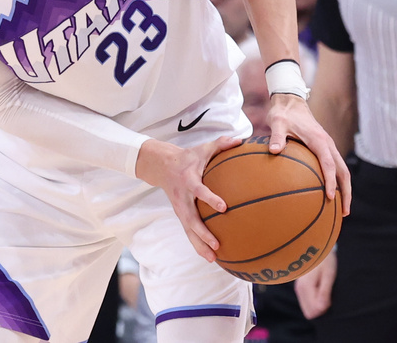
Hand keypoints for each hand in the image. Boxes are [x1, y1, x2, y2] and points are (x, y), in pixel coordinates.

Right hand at [135, 136, 240, 261]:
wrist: (161, 165)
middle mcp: (182, 197)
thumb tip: (240, 141)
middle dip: (202, 233)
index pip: (199, 191)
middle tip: (216, 244)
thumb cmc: (188, 157)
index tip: (223, 207)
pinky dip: (197, 244)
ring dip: (199, 244)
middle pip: (190, 218)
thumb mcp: (202, 148)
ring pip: (188, 229)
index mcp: (188, 180)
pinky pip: (188, 231)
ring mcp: (179, 208)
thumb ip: (220, 144)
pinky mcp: (180, 214)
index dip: (210, 199)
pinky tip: (210, 257)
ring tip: (213, 259)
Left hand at [267, 93, 350, 214]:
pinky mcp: (324, 148)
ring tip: (342, 209)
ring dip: (345, 189)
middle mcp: (328, 145)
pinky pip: (335, 167)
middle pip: (343, 172)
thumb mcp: (277, 123)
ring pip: (342, 171)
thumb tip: (273, 151)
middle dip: (346, 192)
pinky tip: (329, 194)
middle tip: (344, 212)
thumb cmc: (283, 113)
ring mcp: (328, 147)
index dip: (330, 181)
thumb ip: (276, 137)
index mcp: (319, 141)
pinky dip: (337, 181)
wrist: (290, 101)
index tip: (329, 196)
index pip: (328, 164)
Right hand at [295, 249, 336, 318]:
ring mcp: (298, 288)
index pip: (314, 311)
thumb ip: (324, 293)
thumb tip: (321, 309)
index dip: (325, 309)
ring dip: (317, 304)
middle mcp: (299, 289)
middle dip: (320, 309)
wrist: (315, 247)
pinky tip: (320, 290)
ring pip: (307, 308)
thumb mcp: (328, 276)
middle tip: (329, 295)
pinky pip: (306, 302)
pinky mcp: (299, 287)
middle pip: (309, 312)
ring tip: (325, 290)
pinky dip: (314, 300)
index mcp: (305, 287)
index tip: (331, 297)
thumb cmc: (324, 261)